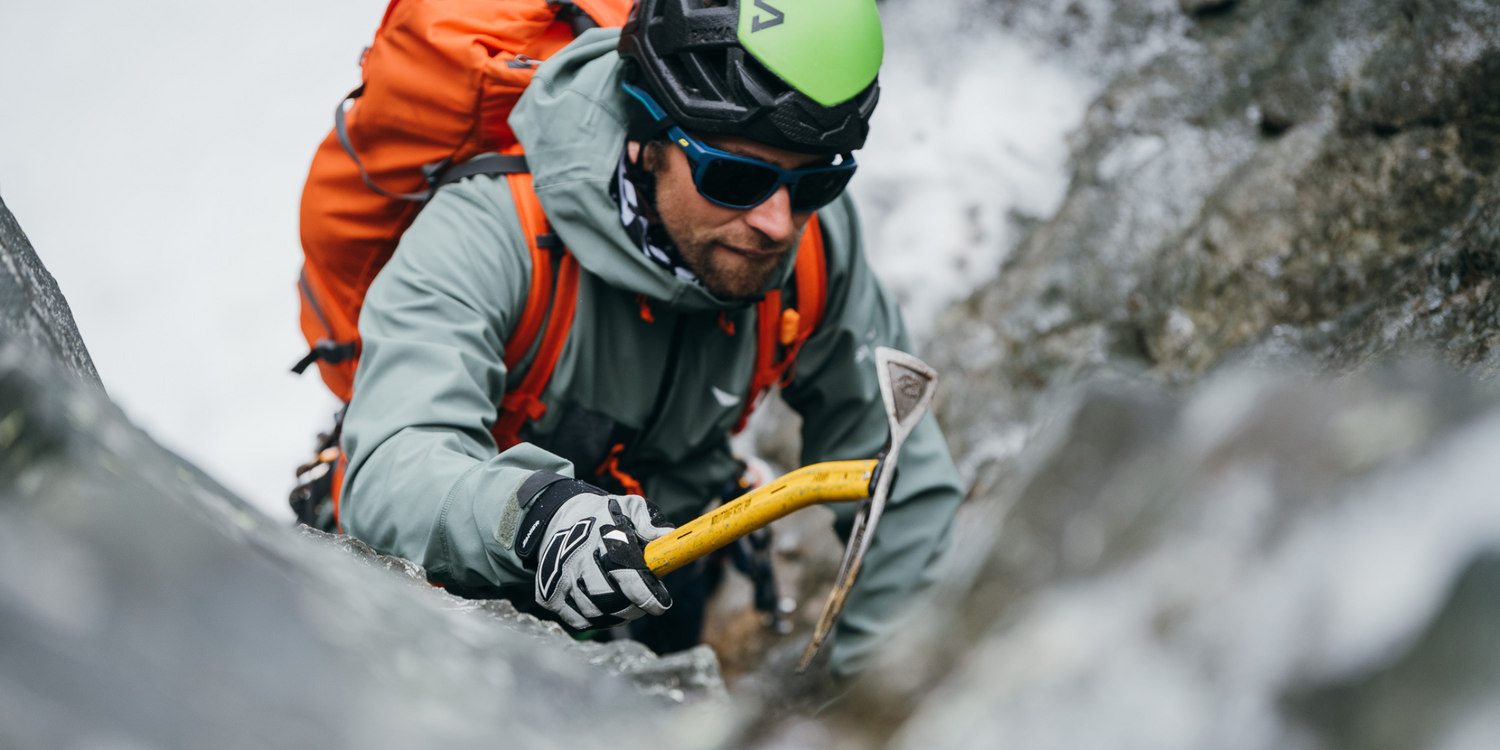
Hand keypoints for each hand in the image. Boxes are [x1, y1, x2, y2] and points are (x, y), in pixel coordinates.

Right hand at [518, 479, 674, 629]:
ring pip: (593, 612)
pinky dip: (595, 621)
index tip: (660, 605)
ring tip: (626, 608)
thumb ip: (649, 520)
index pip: (625, 572)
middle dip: (632, 609)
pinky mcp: (548, 593)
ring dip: (616, 616)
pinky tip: (605, 609)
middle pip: (608, 598)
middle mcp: (576, 555)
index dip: (645, 595)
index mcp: (601, 534)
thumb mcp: (629, 508)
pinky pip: (577, 620)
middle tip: (643, 607)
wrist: (563, 517)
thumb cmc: (605, 517)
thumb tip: (666, 536)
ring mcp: (560, 575)